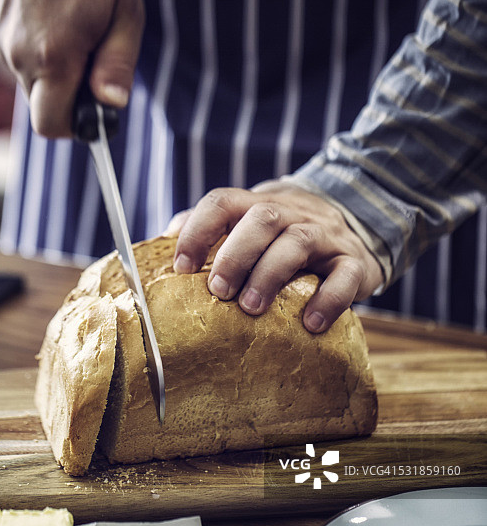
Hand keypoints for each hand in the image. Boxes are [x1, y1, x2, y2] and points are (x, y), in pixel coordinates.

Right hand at [0, 0, 144, 136]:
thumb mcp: (124, 9)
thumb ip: (118, 63)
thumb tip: (114, 104)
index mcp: (54, 56)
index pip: (52, 125)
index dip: (76, 127)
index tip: (95, 111)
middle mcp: (19, 56)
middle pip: (42, 108)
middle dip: (68, 100)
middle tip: (90, 66)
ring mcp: (1, 44)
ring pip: (31, 83)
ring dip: (54, 72)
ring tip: (73, 31)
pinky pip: (19, 59)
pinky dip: (38, 52)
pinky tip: (51, 18)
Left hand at [170, 182, 383, 332]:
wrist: (359, 222)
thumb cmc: (287, 234)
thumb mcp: (252, 221)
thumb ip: (213, 227)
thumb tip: (165, 238)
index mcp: (259, 204)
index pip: (223, 202)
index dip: (198, 230)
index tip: (181, 267)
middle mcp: (292, 213)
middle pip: (262, 218)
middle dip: (235, 254)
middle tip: (218, 291)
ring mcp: (325, 235)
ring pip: (298, 242)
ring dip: (270, 274)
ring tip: (251, 308)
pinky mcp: (356, 262)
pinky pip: (346, 275)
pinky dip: (328, 300)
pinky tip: (310, 323)